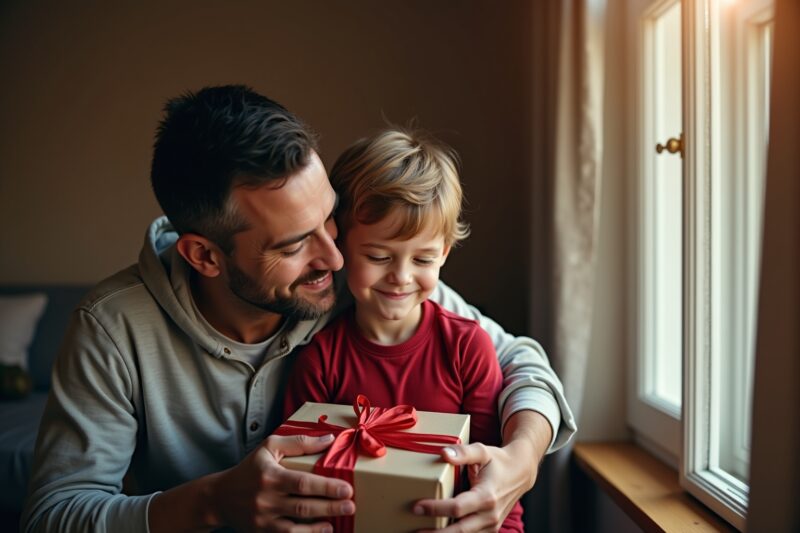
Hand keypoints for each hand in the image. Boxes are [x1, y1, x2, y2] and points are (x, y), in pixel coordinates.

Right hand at [206, 433, 354, 531]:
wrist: (219, 497)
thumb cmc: (249, 469)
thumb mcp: (270, 448)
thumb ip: (299, 442)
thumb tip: (329, 439)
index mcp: (270, 475)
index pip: (302, 483)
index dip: (326, 487)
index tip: (346, 488)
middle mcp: (265, 499)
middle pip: (303, 506)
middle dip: (330, 507)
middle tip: (350, 505)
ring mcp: (263, 519)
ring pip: (294, 527)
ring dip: (318, 527)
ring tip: (337, 521)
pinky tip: (321, 531)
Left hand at [412, 411, 550, 532]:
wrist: (520, 473)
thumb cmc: (498, 461)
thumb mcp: (482, 451)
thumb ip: (463, 452)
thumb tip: (443, 453)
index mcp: (486, 496)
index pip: (457, 507)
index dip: (435, 509)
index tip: (416, 506)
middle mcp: (490, 515)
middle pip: (458, 531)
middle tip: (413, 530)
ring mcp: (490, 525)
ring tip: (420, 532)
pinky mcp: (489, 530)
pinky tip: (436, 531)